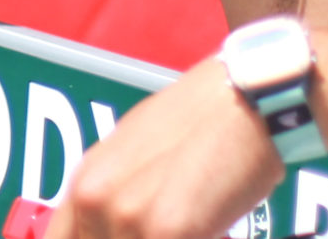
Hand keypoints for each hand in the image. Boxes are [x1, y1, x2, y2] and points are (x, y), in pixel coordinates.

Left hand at [49, 59, 282, 238]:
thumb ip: (111, 199)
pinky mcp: (168, 230)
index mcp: (85, 183)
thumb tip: (106, 230)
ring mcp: (129, 217)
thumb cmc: (198, 121)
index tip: (114, 237)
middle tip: (162, 226)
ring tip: (191, 225)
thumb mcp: (132, 154)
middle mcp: (96, 200)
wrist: (242, 101)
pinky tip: (209, 227)